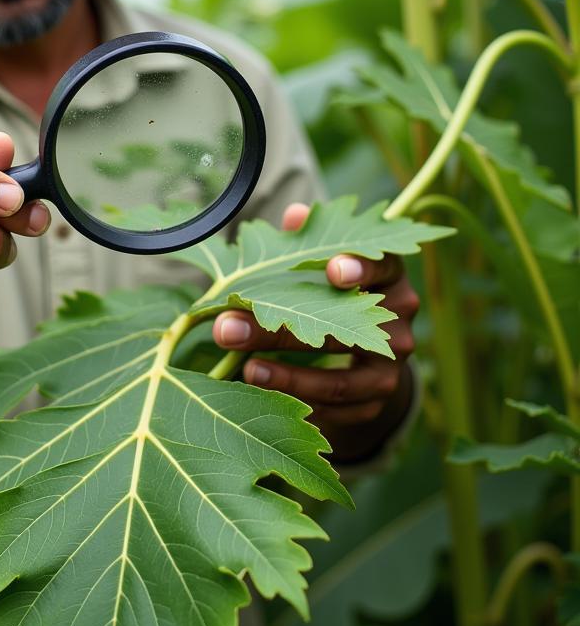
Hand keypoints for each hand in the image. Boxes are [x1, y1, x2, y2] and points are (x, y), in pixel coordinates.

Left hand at [212, 202, 418, 463]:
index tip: (332, 268)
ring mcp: (389, 370)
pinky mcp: (374, 404)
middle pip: (343, 328)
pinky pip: (336, 410)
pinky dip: (298, 403)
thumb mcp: (320, 265)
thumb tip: (294, 215)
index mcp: (389, 280)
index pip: (385, 267)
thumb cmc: (332, 296)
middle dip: (281, 328)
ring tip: (244, 369)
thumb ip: (306, 242)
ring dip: (287, 376)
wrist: (367, 359)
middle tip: (227, 327)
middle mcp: (399, 326)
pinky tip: (261, 394)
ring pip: (340, 379)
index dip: (362, 267)